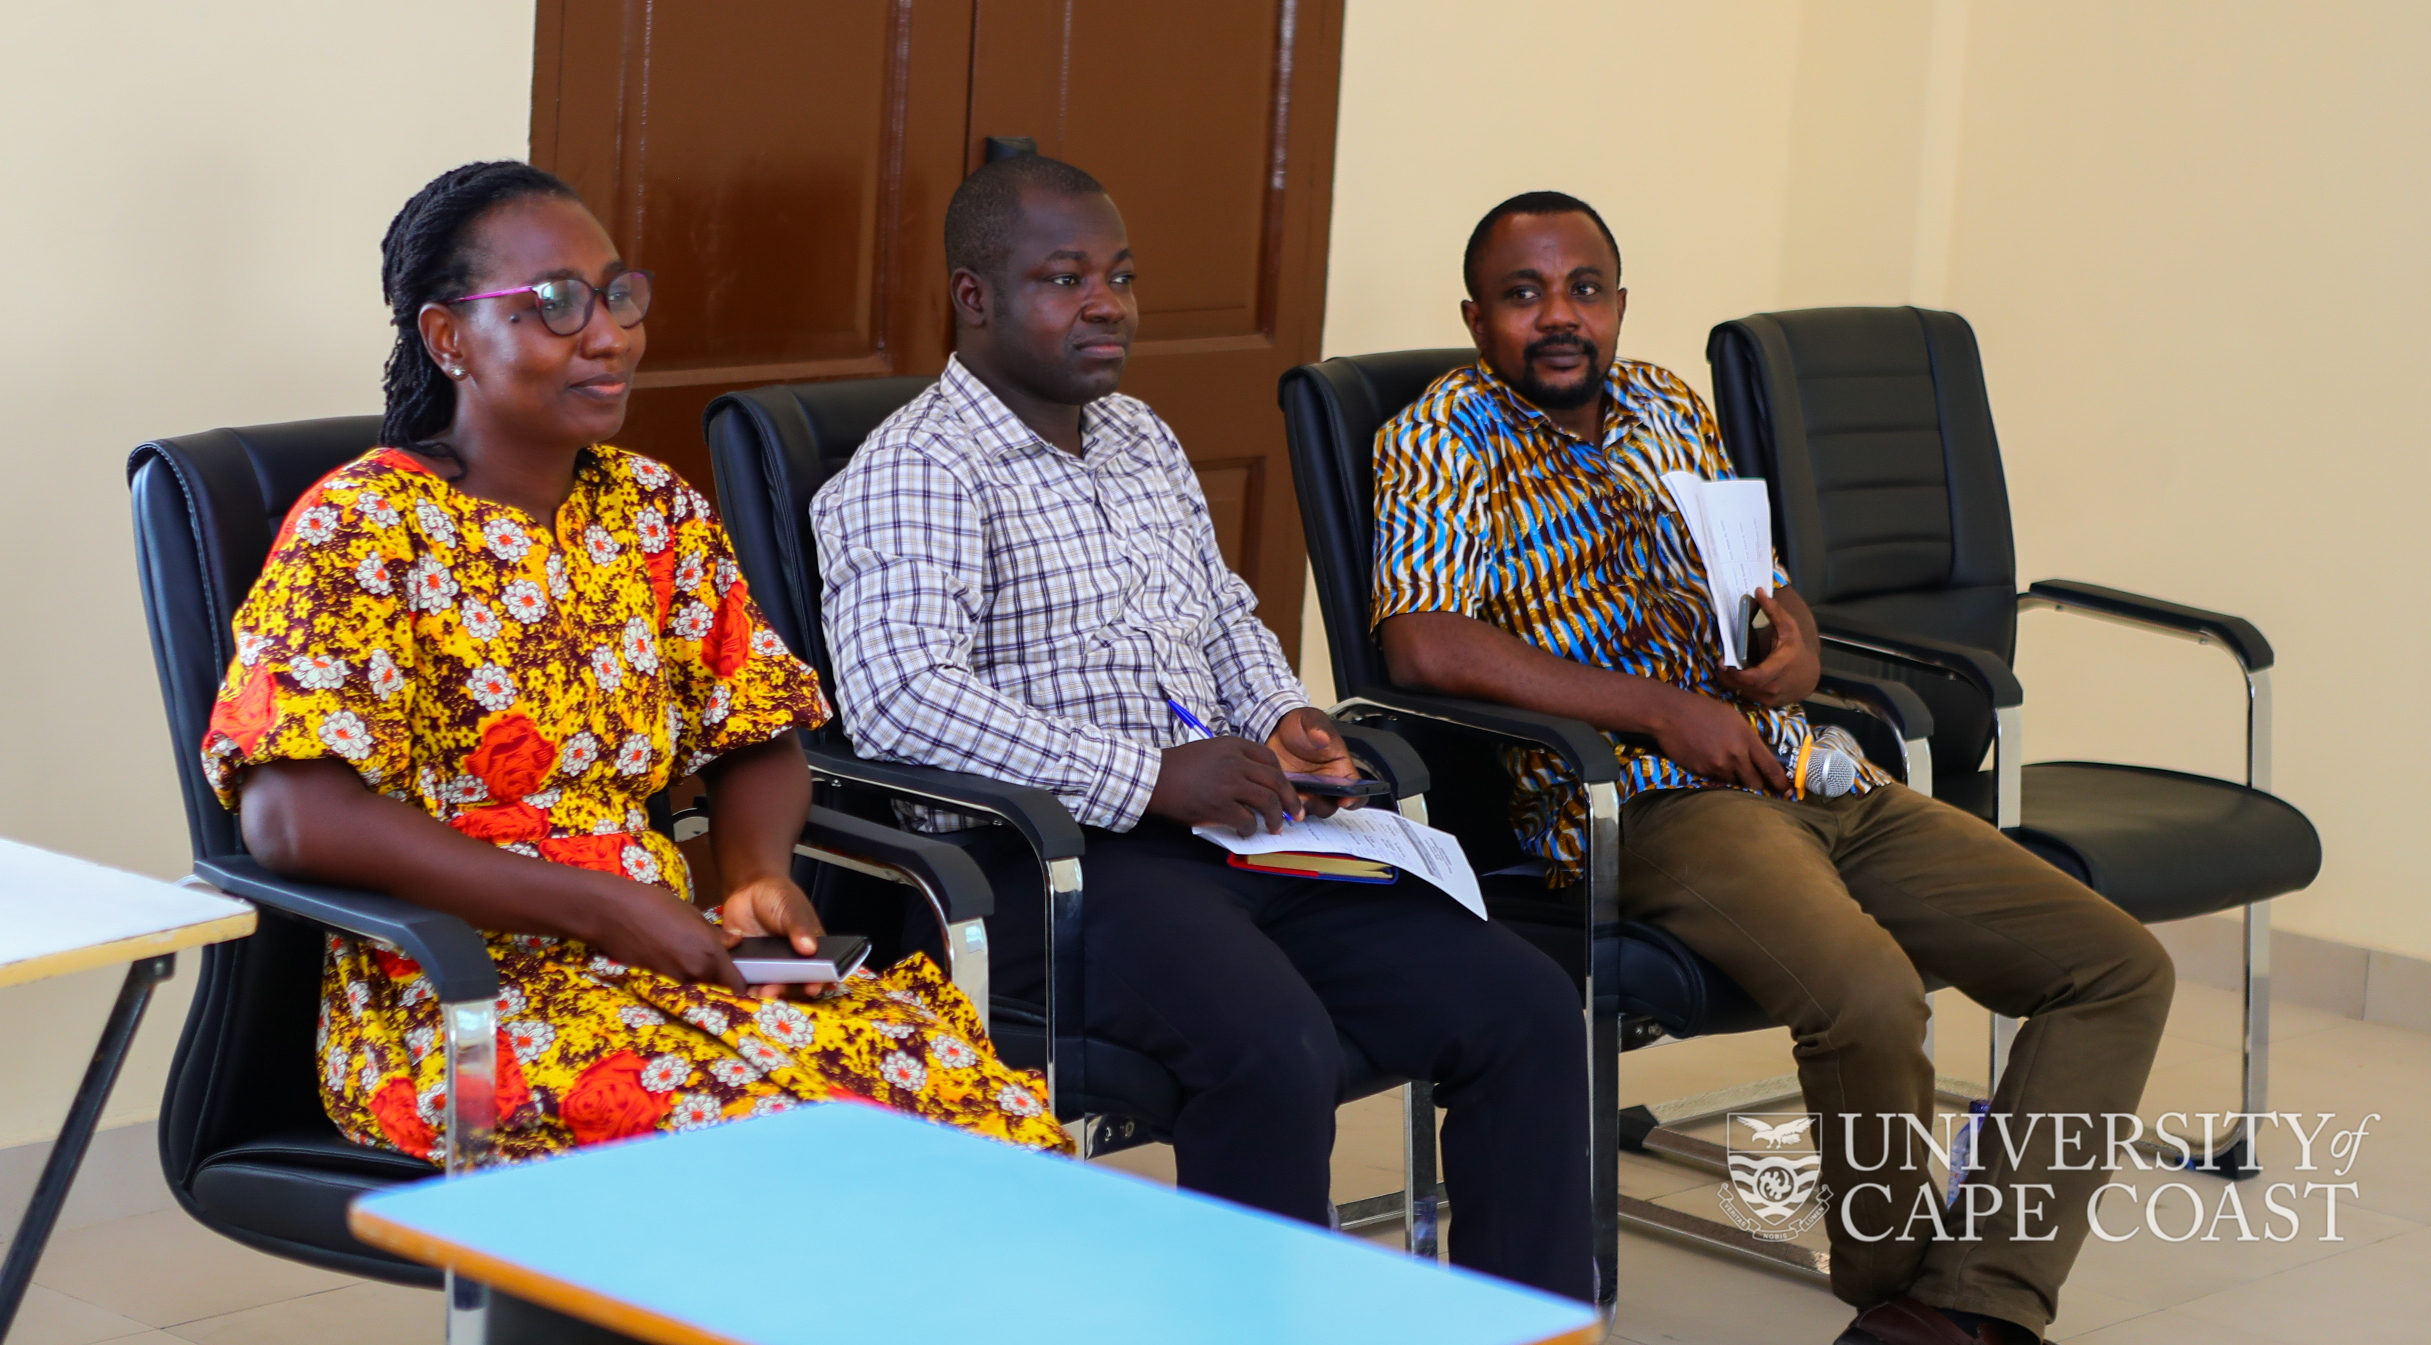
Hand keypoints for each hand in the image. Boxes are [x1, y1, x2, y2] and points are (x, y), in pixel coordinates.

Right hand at [584, 874, 747, 991]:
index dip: (741, 985)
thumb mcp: (691, 913)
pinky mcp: (654, 984)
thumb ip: (715, 934)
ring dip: (699, 984)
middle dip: (720, 985)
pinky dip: (678, 982)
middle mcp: (694, 972)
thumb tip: (734, 943)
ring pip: (695, 990)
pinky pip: (676, 988)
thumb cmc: (653, 904)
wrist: (611, 912)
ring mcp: (673, 981)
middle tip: (718, 974)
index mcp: (709, 953)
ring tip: (692, 967)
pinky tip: (672, 967)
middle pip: (717, 990)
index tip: (741, 980)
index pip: (736, 984)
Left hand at [719, 873, 826, 999]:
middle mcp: (790, 962)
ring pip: (769, 985)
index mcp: (809, 948)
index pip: (817, 970)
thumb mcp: (793, 909)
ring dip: (764, 992)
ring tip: (758, 992)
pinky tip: (741, 987)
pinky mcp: (748, 964)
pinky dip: (744, 985)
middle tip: (775, 991)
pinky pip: (747, 979)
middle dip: (785, 990)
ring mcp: (769, 965)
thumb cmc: (779, 897)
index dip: (816, 981)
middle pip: (792, 983)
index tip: (811, 988)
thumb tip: (809, 949)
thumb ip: (800, 928)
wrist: (748, 888)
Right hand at [1147, 736, 1301, 835]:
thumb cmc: (1178, 767)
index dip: (1283, 778)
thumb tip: (1259, 785)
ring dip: (1275, 818)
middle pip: (1275, 782)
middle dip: (1290, 801)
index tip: (1287, 791)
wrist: (1151, 778)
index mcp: (1233, 746)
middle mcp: (1235, 762)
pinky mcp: (1219, 806)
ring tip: (1275, 828)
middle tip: (1295, 814)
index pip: (1270, 759)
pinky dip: (1251, 829)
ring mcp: (1228, 784)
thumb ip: (1235, 760)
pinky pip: (1247, 820)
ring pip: (1267, 802)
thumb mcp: (1210, 751)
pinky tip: (1247, 832)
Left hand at [1266, 706, 1359, 817]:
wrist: (1275, 727)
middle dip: (1320, 805)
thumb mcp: (1310, 719)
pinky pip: (1289, 806)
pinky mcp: (1288, 792)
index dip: (1355, 798)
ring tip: (1292, 795)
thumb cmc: (1300, 725)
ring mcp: (1307, 790)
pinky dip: (1285, 804)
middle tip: (1308, 797)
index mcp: (1340, 768)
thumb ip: (1317, 727)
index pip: (1356, 789)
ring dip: (1302, 807)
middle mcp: (1326, 784)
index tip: (1345, 799)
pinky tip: (1279, 794)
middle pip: (1331, 805)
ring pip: (1310, 809)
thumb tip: (1322, 738)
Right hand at [1650, 688, 1789, 792]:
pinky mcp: (1702, 772)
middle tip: (1757, 783)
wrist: (1671, 714)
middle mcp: (1735, 756)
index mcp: (1746, 739)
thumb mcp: (1734, 719)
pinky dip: (1717, 775)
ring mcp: (1717, 766)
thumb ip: (1747, 739)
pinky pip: (1716, 780)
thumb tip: (1756, 758)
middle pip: (1754, 783)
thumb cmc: (1704, 710)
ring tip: (1726, 765)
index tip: (1788, 792)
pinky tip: (1710, 761)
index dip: (1781, 783)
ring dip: (1735, 779)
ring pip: (1734, 783)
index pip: (1770, 768)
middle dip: (1757, 785)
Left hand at [1716, 588, 1819, 708]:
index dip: (1734, 673)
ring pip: (1742, 692)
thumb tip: (1759, 591)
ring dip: (1732, 681)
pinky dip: (1741, 687)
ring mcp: (1771, 698)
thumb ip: (1773, 610)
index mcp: (1779, 667)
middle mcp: (1775, 687)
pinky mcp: (1768, 704)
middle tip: (1721, 663)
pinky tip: (1740, 676)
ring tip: (1728, 668)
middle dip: (1728, 675)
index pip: (1752, 677)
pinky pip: (1748, 696)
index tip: (1723, 662)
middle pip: (1742, 686)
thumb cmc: (1796, 649)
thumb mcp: (1788, 628)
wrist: (1810, 675)